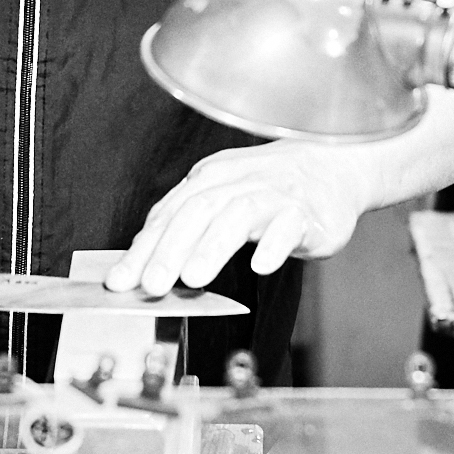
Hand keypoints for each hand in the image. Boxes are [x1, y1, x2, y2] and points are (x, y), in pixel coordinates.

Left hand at [103, 142, 366, 296]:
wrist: (333, 167)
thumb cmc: (269, 190)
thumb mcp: (222, 198)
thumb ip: (185, 229)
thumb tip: (141, 269)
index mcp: (210, 178)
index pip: (169, 213)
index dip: (142, 248)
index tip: (120, 282)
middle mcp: (239, 181)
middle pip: (198, 211)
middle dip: (170, 250)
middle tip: (151, 285)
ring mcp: (275, 194)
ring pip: (239, 215)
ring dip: (212, 247)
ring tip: (192, 279)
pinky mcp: (308, 212)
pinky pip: (290, 225)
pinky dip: (274, 244)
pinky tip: (260, 266)